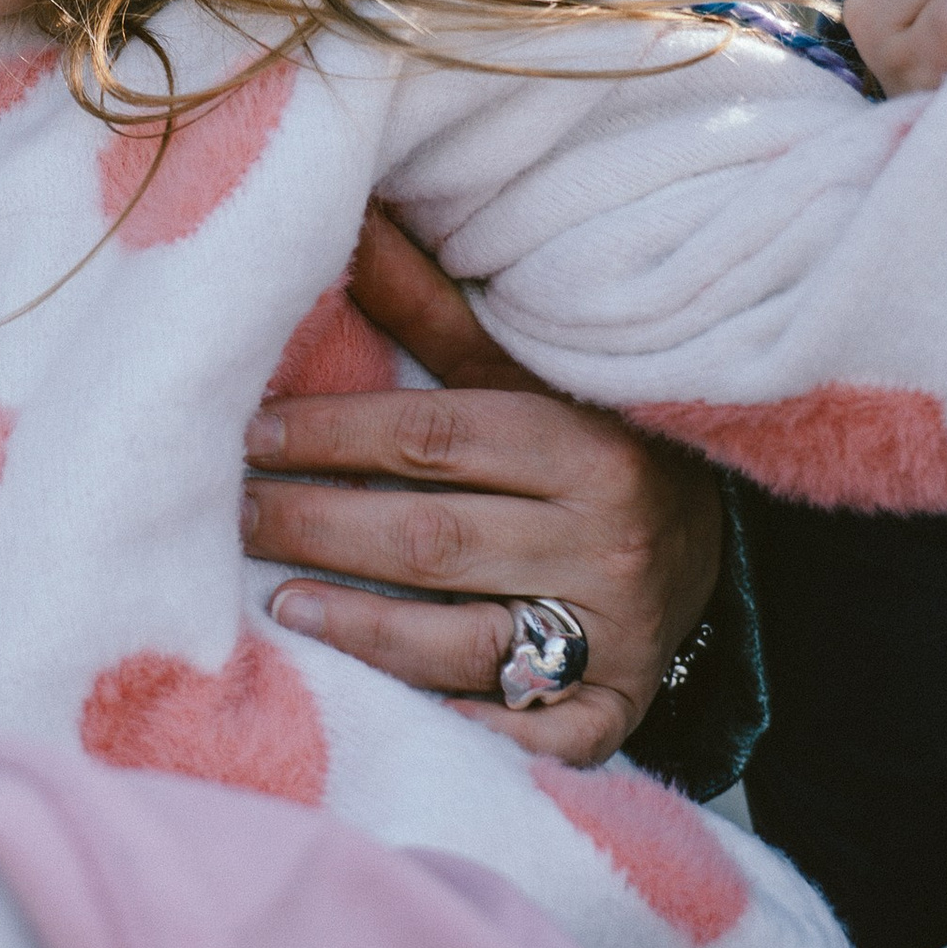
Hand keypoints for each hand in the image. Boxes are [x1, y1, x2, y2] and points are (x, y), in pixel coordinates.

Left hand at [237, 209, 721, 763]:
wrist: (712, 546)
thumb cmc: (588, 446)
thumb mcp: (523, 376)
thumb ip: (433, 310)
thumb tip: (354, 215)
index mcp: (584, 446)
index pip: (433, 438)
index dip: (332, 434)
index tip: (249, 434)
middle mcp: (604, 541)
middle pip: (433, 537)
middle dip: (319, 526)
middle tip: (234, 516)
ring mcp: (611, 637)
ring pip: (466, 640)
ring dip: (362, 627)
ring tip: (279, 605)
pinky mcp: (615, 712)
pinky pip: (528, 732)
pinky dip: (461, 724)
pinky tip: (387, 710)